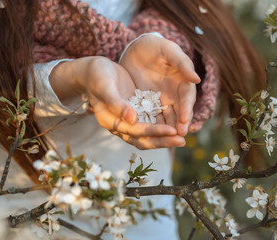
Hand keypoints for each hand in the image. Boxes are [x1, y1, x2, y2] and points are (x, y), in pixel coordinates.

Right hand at [49, 56, 185, 148]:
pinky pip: (150, 124)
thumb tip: (132, 119)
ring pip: (147, 135)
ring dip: (164, 138)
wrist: (94, 70)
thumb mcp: (105, 86)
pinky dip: (162, 127)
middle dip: (163, 141)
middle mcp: (119, 125)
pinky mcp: (135, 113)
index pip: (135, 131)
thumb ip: (116, 103)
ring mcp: (127, 121)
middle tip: (182, 140)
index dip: (153, 132)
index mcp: (110, 121)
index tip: (171, 130)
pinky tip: (176, 125)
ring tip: (182, 138)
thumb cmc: (97, 76)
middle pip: (143, 139)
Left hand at [120, 34, 200, 136]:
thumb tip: (196, 79)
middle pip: (180, 112)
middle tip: (179, 135)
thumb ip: (181, 63)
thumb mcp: (168, 50)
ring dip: (169, 129)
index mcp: (183, 81)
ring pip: (168, 118)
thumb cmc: (154, 46)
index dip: (186, 109)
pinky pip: (152, 117)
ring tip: (168, 140)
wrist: (135, 49)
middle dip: (180, 124)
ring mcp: (162, 100)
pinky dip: (154, 127)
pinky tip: (151, 136)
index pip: (187, 97)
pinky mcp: (148, 105)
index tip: (184, 119)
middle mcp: (175, 94)